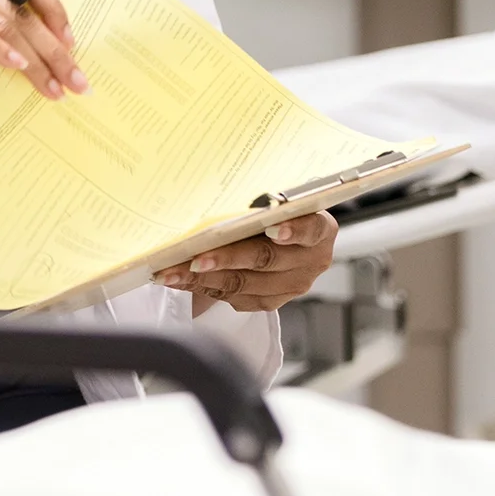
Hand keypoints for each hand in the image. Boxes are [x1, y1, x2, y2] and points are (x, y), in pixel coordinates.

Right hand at [0, 0, 87, 102]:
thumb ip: (14, 27)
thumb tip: (63, 48)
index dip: (54, 9)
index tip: (72, 42)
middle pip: (20, 9)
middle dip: (53, 48)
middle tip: (76, 78)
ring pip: (4, 25)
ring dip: (36, 61)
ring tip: (55, 87)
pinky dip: (2, 52)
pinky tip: (21, 69)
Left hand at [157, 211, 337, 312]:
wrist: (286, 234)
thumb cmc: (275, 210)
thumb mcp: (278, 200)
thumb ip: (262, 203)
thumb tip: (215, 194)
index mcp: (320, 229)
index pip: (311, 229)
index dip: (293, 230)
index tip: (272, 229)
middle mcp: (311, 261)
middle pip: (266, 259)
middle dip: (227, 258)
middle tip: (196, 257)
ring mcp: (291, 285)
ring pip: (244, 284)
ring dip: (203, 278)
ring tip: (173, 271)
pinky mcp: (270, 301)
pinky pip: (233, 297)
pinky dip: (202, 287)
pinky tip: (179, 279)